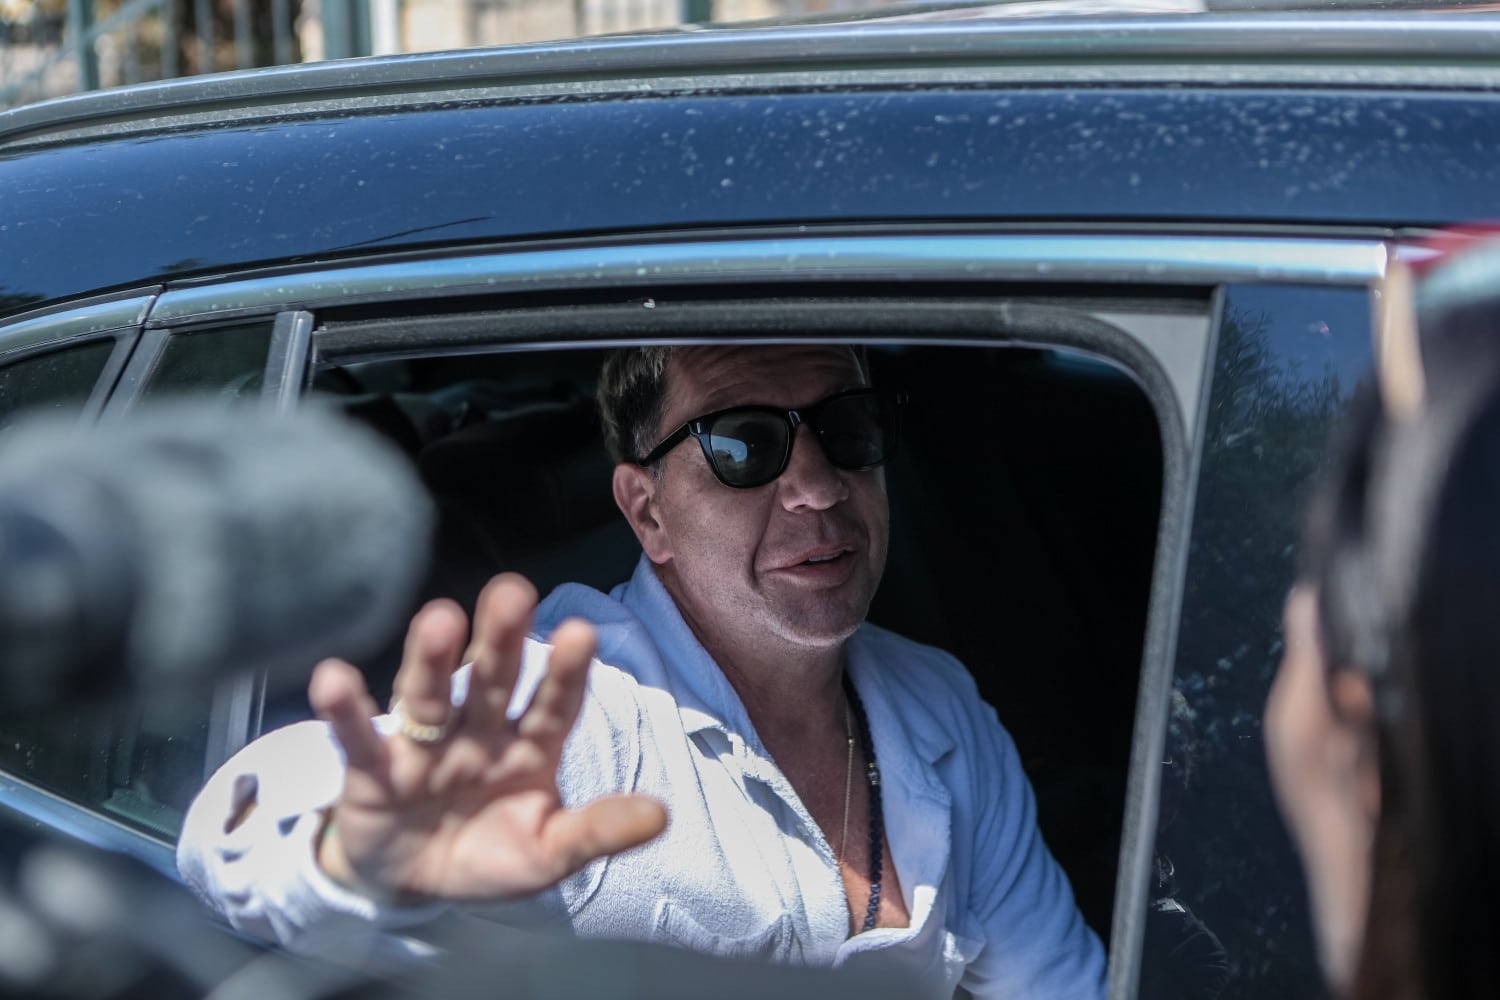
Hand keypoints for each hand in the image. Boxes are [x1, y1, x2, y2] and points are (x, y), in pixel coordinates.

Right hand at [309, 573, 667, 901]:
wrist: (412, 885)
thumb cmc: (490, 855)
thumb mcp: (549, 854)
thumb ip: (597, 832)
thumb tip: (662, 816)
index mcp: (530, 747)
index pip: (554, 704)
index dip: (567, 672)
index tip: (583, 633)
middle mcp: (479, 732)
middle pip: (493, 680)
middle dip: (503, 639)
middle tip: (513, 592)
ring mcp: (425, 747)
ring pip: (431, 695)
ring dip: (433, 659)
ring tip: (441, 620)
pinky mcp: (372, 769)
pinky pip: (359, 738)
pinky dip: (345, 711)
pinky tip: (334, 679)